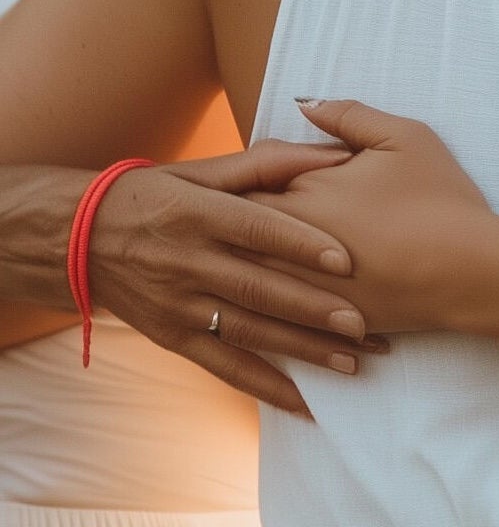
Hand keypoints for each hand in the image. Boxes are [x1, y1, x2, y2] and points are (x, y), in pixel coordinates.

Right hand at [88, 141, 378, 413]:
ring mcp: (179, 305)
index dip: (300, 244)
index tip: (345, 260)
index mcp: (198, 213)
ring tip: (351, 362)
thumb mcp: (204, 170)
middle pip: (257, 288)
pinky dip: (266, 388)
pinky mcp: (173, 338)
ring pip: (249, 332)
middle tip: (362, 324)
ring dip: (302, 350)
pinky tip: (306, 402)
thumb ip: (270, 163)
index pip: (256, 229)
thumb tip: (336, 153)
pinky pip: (224, 368)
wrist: (77, 238)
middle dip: (312, 309)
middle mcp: (187, 261)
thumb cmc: (158, 195)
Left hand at [247, 99, 498, 334]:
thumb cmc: (439, 200)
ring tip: (248, 260)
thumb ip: (349, 115)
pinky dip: (266, 306)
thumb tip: (305, 104)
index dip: (243, 179)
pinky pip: (269, 316)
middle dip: (233, 225)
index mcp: (300, 191)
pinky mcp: (314, 322)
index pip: (240, 181)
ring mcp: (296, 287)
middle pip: (232, 232)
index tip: (255, 178)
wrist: (469, 271)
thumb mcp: (404, 137)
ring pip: (243, 277)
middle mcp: (284, 242)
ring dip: (243, 266)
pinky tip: (274, 302)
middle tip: (239, 219)